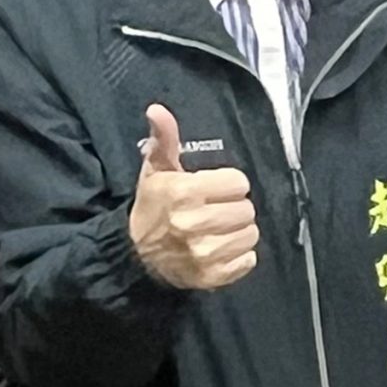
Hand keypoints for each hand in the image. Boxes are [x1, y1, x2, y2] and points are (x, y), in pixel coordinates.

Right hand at [128, 104, 258, 290]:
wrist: (135, 256)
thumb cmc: (152, 207)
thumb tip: (157, 109)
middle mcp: (194, 223)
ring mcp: (204, 253)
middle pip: (247, 209)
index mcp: (184, 193)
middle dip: (234, 208)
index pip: (239, 183)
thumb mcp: (156, 170)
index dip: (228, 184)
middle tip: (215, 210)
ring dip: (239, 232)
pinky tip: (220, 250)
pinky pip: (248, 261)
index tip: (212, 189)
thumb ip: (164, 139)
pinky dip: (239, 256)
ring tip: (218, 230)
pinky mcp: (211, 277)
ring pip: (251, 235)